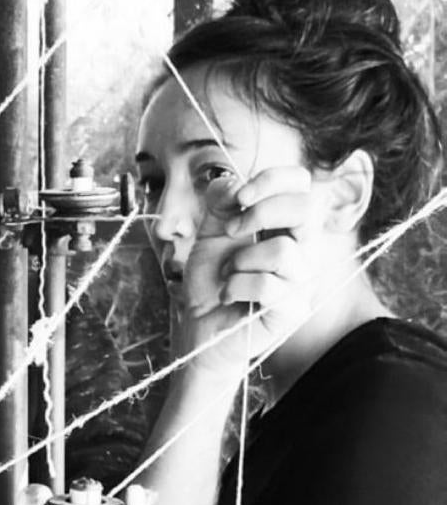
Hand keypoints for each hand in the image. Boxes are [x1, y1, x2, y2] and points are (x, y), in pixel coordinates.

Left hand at [181, 166, 315, 377]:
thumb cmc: (211, 278)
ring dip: (240, 261)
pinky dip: (236, 287)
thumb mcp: (210, 230)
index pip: (302, 183)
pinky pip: (269, 286)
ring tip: (228, 274)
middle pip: (306, 208)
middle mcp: (303, 248)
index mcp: (285, 224)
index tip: (241, 197)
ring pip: (283, 251)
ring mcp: (302, 281)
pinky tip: (228, 296)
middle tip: (230, 230)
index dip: (273, 180)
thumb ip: (222, 201)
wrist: (198, 324)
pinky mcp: (294, 310)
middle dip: (260, 213)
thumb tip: (236, 183)